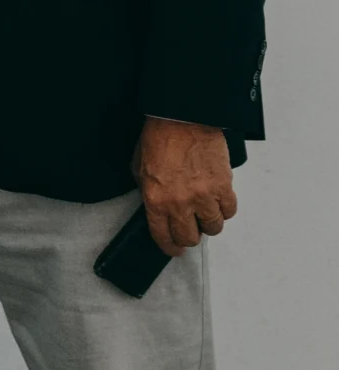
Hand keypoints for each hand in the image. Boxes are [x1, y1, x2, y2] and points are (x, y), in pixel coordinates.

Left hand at [135, 116, 236, 257]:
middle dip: (189, 236)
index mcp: (155, 200)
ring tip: (204, 213)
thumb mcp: (139, 170)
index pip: (164, 237)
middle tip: (190, 229)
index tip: (173, 249)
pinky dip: (225, 209)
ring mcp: (204, 196)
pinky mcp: (224, 186)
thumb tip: (157, 210)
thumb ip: (148, 194)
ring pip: (214, 227)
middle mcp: (180, 203)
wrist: (181, 120)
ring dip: (209, 223)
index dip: (170, 247)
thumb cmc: (159, 140)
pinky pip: (230, 210)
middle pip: (190, 238)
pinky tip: (218, 202)